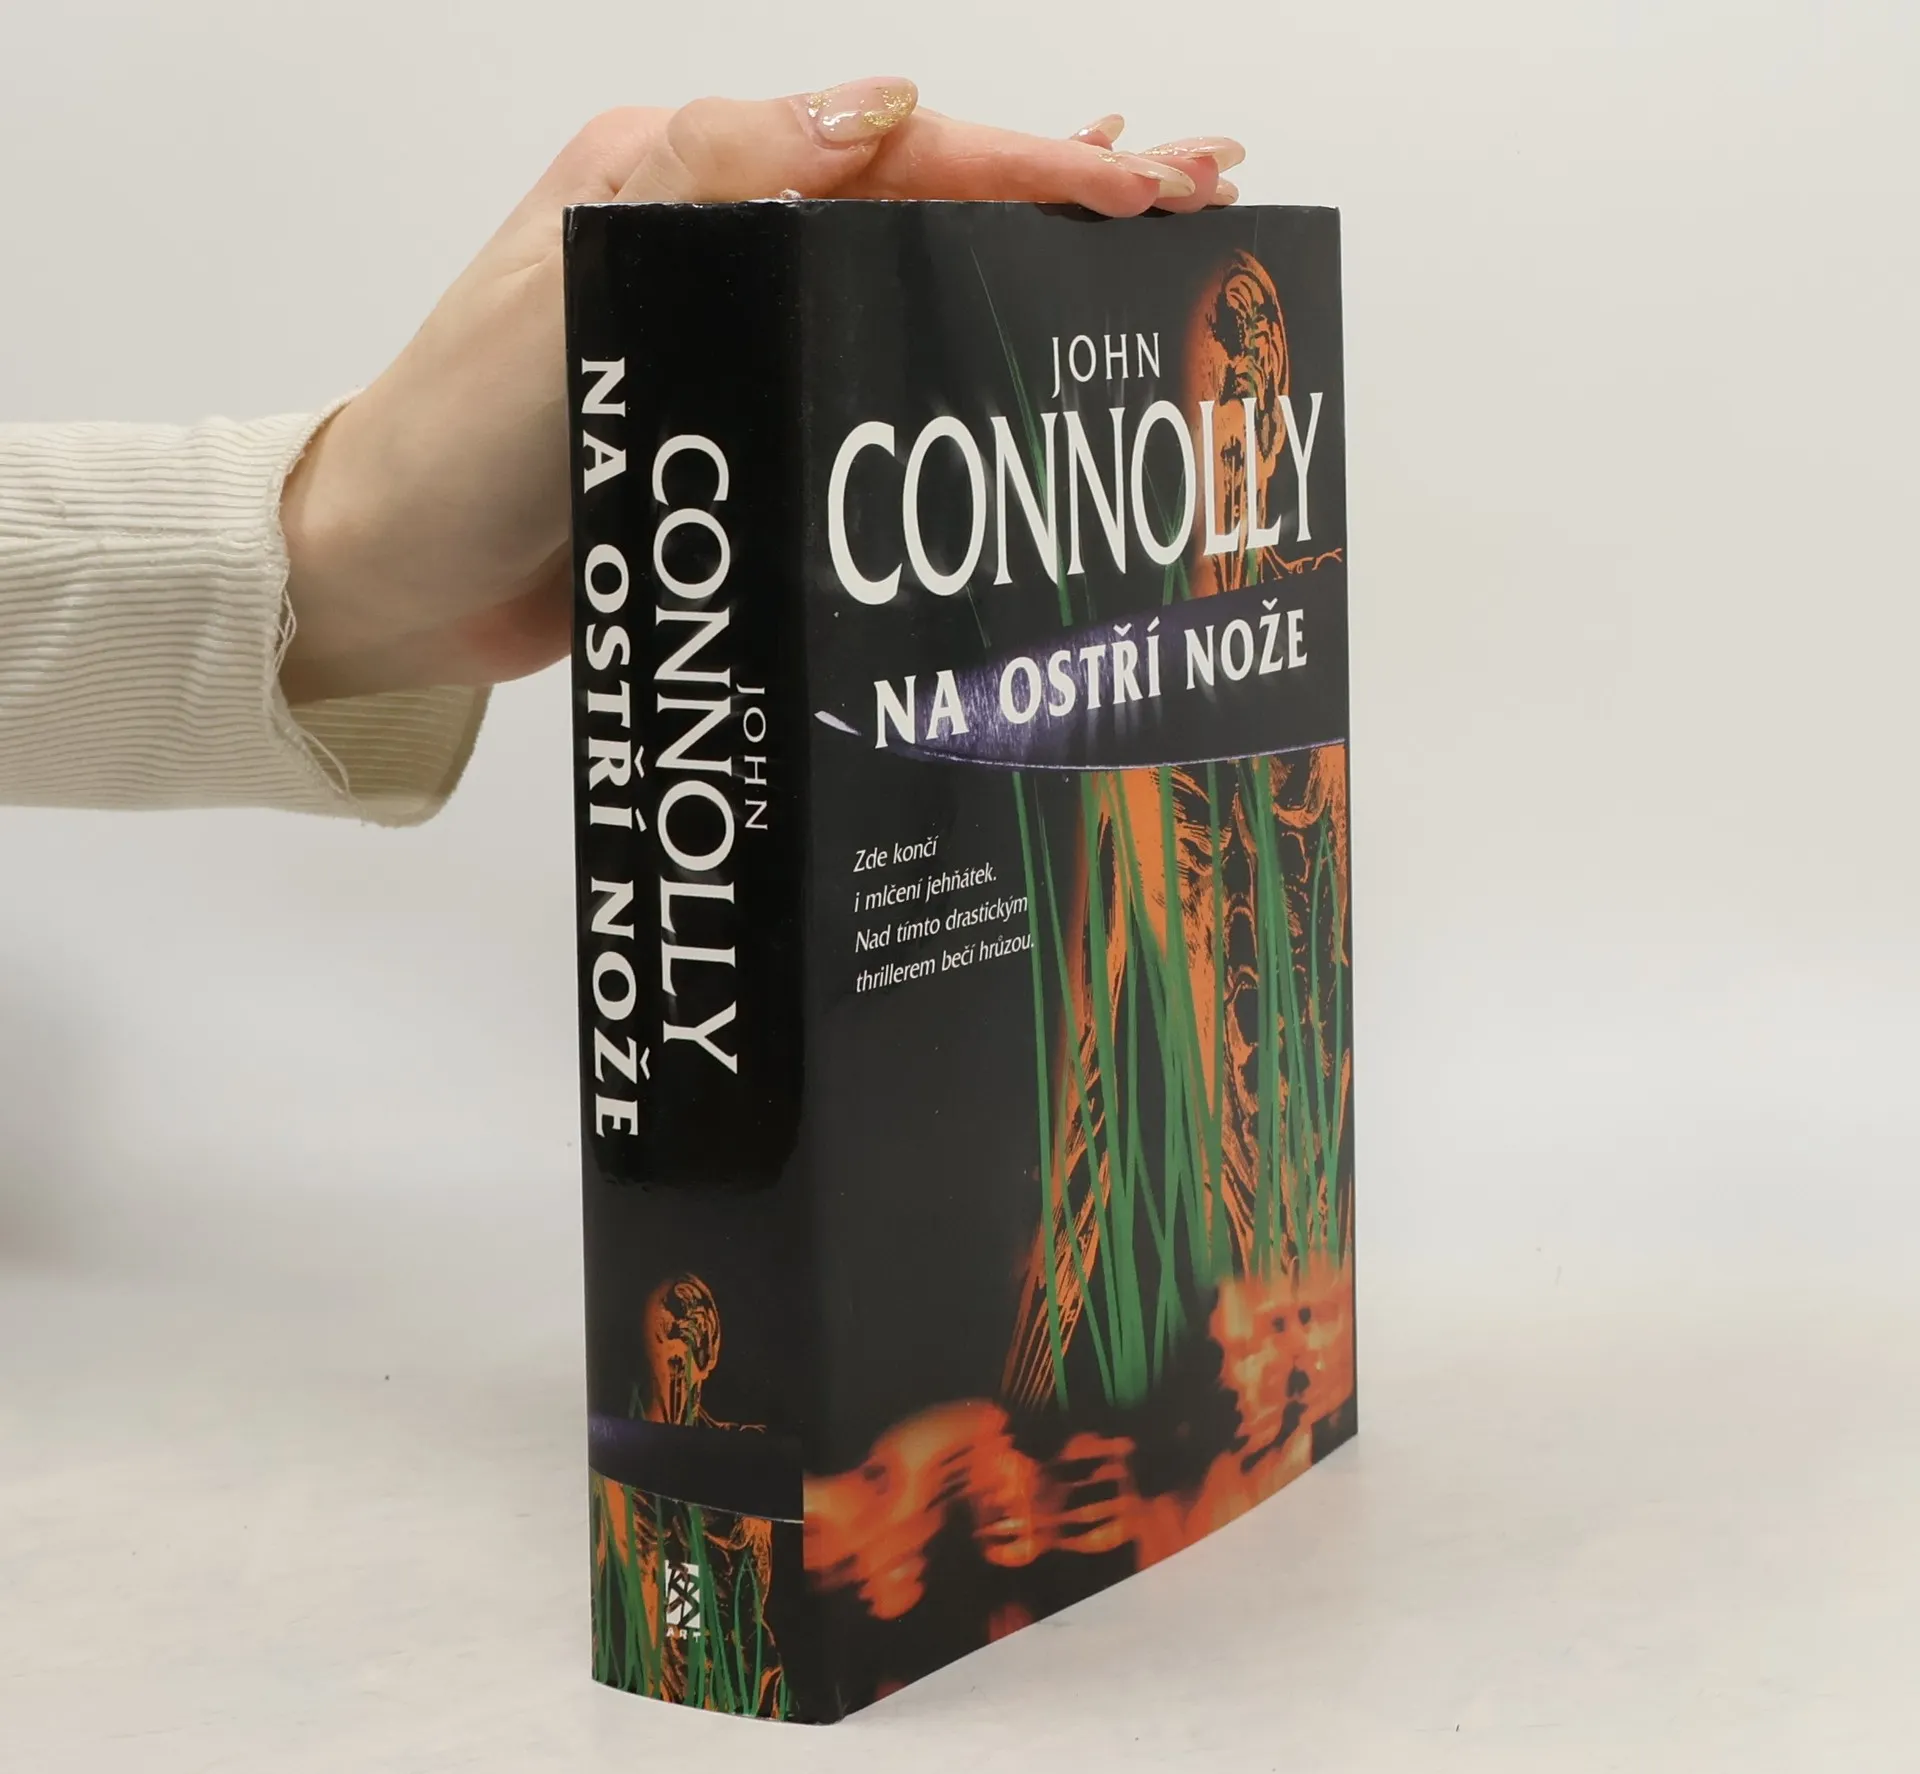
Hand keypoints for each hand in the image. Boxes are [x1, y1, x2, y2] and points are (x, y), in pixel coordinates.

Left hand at [278, 80, 1246, 704]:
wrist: (395, 578)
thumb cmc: (462, 443)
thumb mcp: (574, 279)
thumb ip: (715, 178)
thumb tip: (879, 104)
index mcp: (686, 178)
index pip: (894, 153)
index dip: (1030, 164)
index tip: (1147, 183)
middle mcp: (722, 239)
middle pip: (922, 194)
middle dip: (1059, 188)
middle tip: (1196, 188)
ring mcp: (734, 328)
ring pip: (908, 271)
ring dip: (1023, 256)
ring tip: (1142, 239)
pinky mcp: (738, 414)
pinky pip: (866, 363)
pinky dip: (950, 346)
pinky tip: (1014, 346)